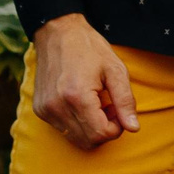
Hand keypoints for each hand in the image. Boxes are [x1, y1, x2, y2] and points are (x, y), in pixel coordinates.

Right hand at [31, 13, 139, 148]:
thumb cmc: (89, 48)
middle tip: (108, 106)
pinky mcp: (39, 110)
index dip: (116, 127)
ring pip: (75, 139)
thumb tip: (133, 128)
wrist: (58, 33)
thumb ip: (125, 101)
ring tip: (95, 102)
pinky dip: (77, 123)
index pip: (101, 134)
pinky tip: (81, 102)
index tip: (117, 109)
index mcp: (77, 96)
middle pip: (88, 141)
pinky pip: (63, 130)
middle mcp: (57, 106)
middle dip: (104, 129)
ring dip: (90, 127)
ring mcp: (45, 110)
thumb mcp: (115, 69)